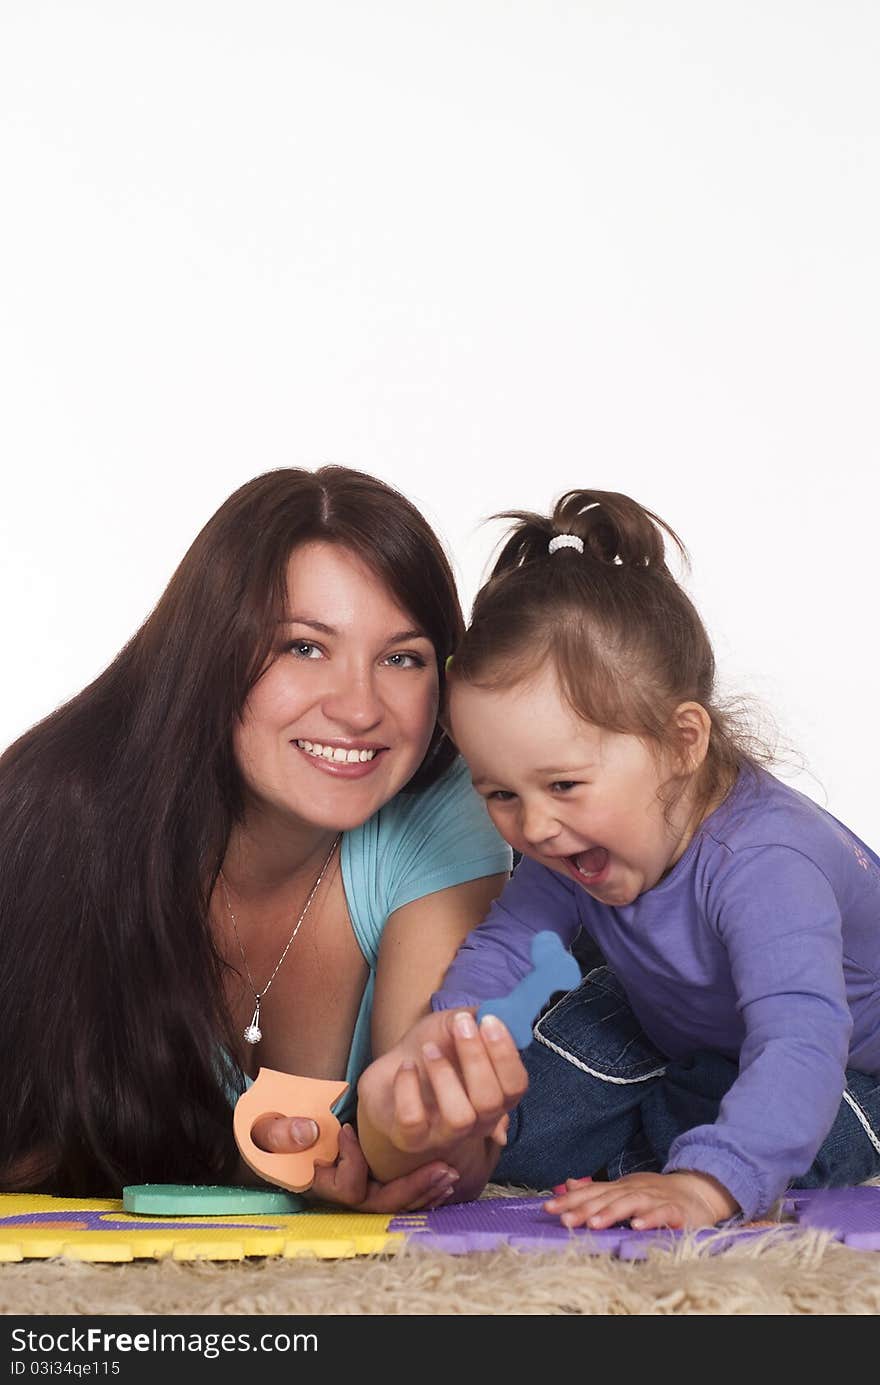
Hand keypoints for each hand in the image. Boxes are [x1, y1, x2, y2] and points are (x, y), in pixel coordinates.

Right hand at [249, 1111, 457, 1212]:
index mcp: (323, 1184)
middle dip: (414, 1187)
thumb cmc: (279, 1128)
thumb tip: (309, 1134)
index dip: (353, 1164)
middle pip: (384, 1205)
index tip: (349, 1129)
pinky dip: (427, 1189)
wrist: (291, 1123)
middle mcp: (346, 1197)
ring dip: (427, 1190)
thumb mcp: (270, 1126)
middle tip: (443, 1168)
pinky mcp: (379, 1185)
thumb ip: (282, 1131)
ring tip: (451, 1172)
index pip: (347, 1189)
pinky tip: (449, 1175)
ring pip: (400, 1205)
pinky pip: (407, 1198)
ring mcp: (364, 1194)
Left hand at [359, 1008, 527, 1157]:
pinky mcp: (410, 1138)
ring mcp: (444, 1135)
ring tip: (428, 1049)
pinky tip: (406, 1067)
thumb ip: (477, 1019)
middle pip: (491, 1102)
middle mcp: (477, 1121)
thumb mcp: (455, 1023)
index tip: (489, 1021)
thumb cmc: (433, 1046)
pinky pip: (414, 1120)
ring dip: (444, 1075)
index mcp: (496, 1095)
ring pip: (459, 1118)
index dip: (506, 1054)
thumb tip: (496, 1016)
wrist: (392, 1068)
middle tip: (460, 1024)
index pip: (516, 1086)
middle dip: (476, 1058)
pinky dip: (408, 1087)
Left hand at [544, 1170, 739, 1230]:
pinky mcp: (676, 1211)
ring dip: (611, 1213)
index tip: (547, 1208)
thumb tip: (567, 1184)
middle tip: (564, 1220)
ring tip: (593, 1224)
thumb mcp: (625, 1189)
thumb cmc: (657, 1194)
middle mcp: (635, 1190)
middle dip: (584, 1209)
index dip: (570, 1200)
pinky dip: (650, 1219)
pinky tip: (637, 1226)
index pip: (592, 1192)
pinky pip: (662, 1214)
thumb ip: (597, 1190)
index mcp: (621, 1187)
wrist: (698, 1191)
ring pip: (631, 1204)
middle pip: (607, 1198)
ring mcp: (655, 1199)